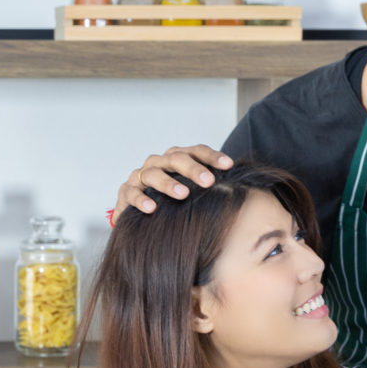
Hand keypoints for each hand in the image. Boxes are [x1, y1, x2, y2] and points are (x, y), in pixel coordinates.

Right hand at [115, 145, 233, 216]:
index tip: (229, 165)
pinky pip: (132, 193)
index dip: (212, 156)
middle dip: (193, 169)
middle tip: (208, 181)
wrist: (140, 216)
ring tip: (183, 195)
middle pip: (176, 158)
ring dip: (169, 183)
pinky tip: (152, 208)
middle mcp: (159, 163)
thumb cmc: (171, 202)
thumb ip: (208, 188)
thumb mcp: (191, 192)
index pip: (196, 151)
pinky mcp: (126, 192)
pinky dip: (141, 199)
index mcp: (177, 159)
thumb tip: (240, 190)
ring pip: (153, 173)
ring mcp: (140, 176)